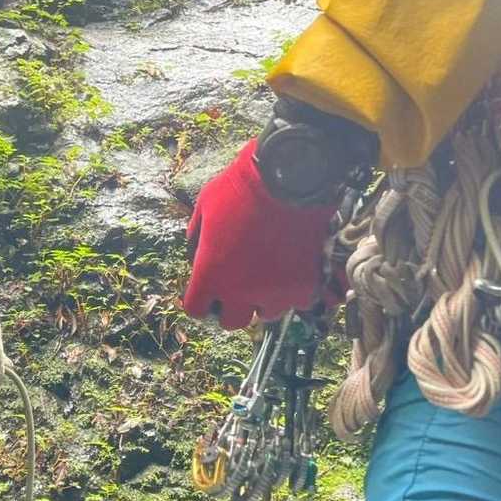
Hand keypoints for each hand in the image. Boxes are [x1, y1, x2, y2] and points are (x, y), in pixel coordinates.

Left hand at [183, 140, 333, 329]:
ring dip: (263, 299)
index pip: (197, 309)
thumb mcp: (205, 205)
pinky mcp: (304, 288)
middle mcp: (240, 292)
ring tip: (268, 274)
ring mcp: (275, 293)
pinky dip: (294, 291)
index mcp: (211, 274)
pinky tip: (292, 270)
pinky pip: (297, 302)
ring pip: (265, 314)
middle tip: (238, 287)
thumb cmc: (241, 188)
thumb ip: (197, 234)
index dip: (201, 300)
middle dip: (231, 306)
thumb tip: (195, 248)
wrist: (288, 179)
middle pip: (231, 321)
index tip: (208, 291)